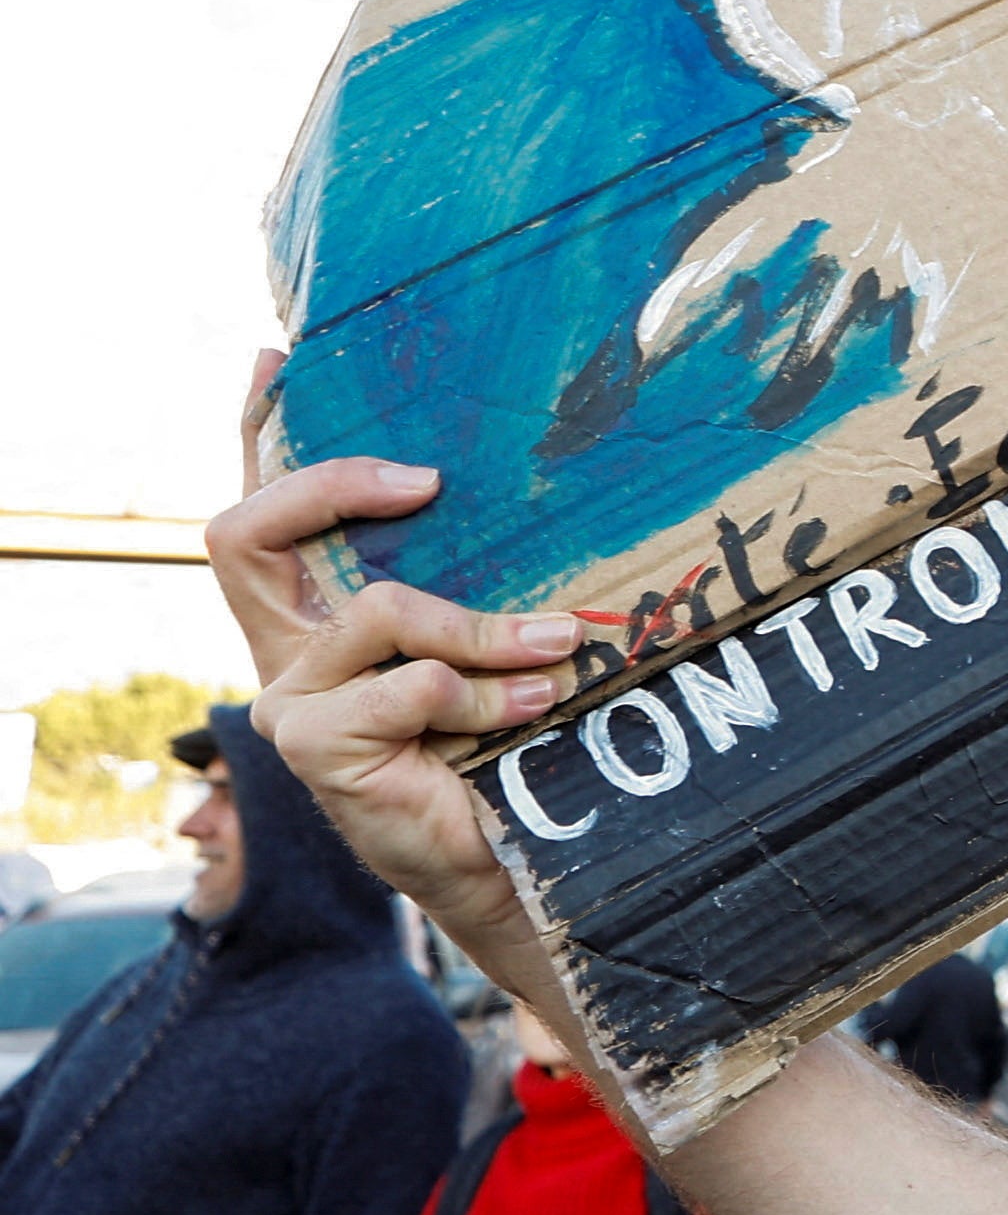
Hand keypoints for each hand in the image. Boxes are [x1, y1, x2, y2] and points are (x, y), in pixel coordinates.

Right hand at [215, 445, 588, 1021]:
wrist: (512, 854)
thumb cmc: (505, 736)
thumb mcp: (489, 637)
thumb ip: (476, 569)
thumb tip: (501, 474)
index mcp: (312, 615)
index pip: (255, 515)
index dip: (247, 432)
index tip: (277, 360)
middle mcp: (284, 652)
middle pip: (244, 532)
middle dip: (333, 485)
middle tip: (426, 480)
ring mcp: (293, 702)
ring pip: (375, 609)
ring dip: (482, 627)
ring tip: (555, 647)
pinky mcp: (318, 747)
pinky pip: (411, 683)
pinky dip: (485, 689)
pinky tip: (532, 704)